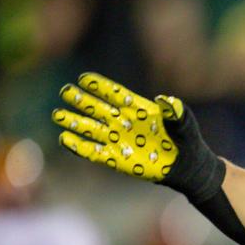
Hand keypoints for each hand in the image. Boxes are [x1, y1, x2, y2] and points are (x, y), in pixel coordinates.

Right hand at [53, 72, 221, 197]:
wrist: (187, 166)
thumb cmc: (187, 140)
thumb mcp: (186, 124)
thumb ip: (177, 112)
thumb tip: (166, 100)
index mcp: (138, 109)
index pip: (115, 94)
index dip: (100, 86)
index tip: (84, 79)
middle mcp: (123, 122)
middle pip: (97, 108)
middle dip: (81, 100)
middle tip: (65, 92)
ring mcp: (117, 140)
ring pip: (90, 128)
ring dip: (73, 122)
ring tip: (57, 115)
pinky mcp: (115, 158)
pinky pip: (92, 152)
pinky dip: (79, 146)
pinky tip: (65, 139)